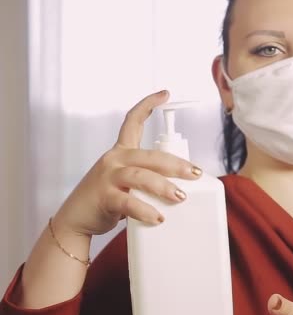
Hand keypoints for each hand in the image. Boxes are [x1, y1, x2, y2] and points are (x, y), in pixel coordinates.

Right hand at [52, 90, 201, 236]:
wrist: (75, 220)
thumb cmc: (106, 200)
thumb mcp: (127, 182)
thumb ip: (148, 179)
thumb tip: (183, 187)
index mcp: (121, 152)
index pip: (133, 122)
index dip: (148, 105)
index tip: (165, 94)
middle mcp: (114, 160)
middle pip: (150, 155)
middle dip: (176, 164)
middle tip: (195, 173)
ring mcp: (107, 177)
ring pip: (141, 176)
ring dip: (164, 186)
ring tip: (181, 197)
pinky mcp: (103, 197)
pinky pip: (128, 202)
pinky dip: (146, 210)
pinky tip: (158, 217)